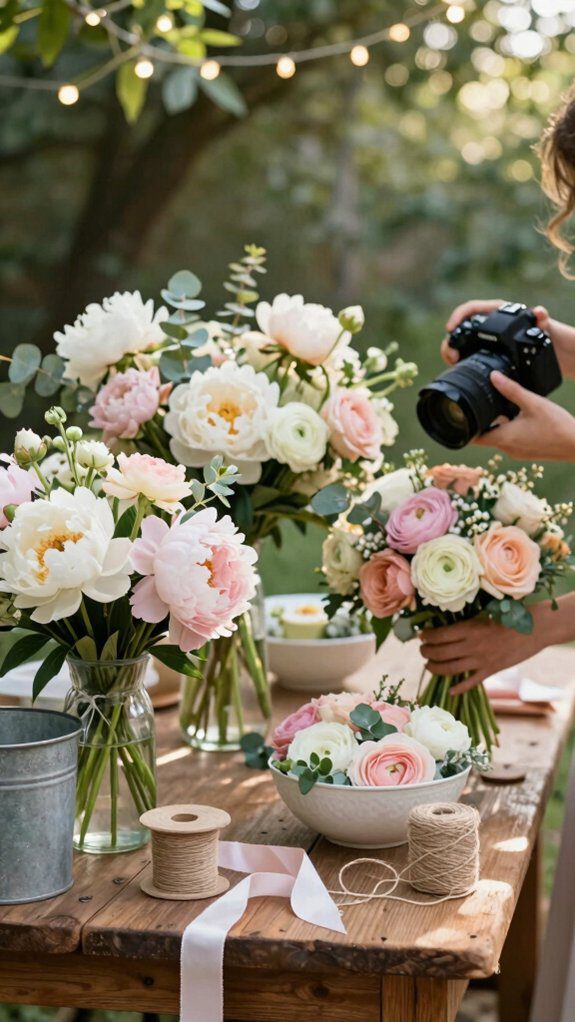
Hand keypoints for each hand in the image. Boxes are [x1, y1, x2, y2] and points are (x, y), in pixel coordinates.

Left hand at [419, 611, 546, 693]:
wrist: (535, 628)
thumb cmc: (510, 615)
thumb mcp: (484, 614)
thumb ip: (466, 623)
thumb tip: (446, 625)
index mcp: (469, 628)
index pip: (439, 635)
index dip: (426, 636)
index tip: (422, 635)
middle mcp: (472, 645)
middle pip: (440, 653)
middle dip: (426, 653)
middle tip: (422, 650)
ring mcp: (481, 660)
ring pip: (450, 669)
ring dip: (435, 668)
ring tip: (429, 665)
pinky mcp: (491, 670)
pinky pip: (470, 683)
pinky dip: (458, 689)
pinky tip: (450, 691)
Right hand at [442, 299, 574, 380]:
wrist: (549, 347)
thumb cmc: (546, 332)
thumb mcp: (544, 325)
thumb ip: (542, 319)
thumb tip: (539, 311)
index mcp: (496, 311)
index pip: (471, 309)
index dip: (458, 315)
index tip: (451, 327)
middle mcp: (487, 322)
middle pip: (461, 327)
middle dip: (451, 339)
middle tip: (451, 354)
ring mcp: (484, 336)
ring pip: (461, 341)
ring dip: (452, 350)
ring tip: (452, 361)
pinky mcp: (483, 349)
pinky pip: (467, 352)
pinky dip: (460, 358)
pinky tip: (458, 366)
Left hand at [472, 371, 574, 460]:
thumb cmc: (557, 426)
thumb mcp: (533, 402)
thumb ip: (512, 389)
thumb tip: (494, 377)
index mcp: (505, 438)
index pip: (475, 438)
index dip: (467, 428)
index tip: (463, 416)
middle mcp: (508, 449)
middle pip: (486, 436)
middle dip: (484, 422)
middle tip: (484, 405)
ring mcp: (518, 453)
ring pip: (500, 438)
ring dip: (499, 425)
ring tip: (504, 408)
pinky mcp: (527, 452)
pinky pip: (512, 441)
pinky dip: (511, 430)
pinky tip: (521, 418)